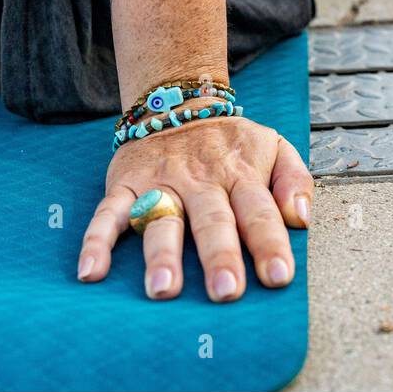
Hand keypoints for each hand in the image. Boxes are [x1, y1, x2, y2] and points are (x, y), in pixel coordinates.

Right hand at [75, 114, 313, 301]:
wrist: (177, 100)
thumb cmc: (230, 142)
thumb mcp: (274, 146)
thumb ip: (295, 179)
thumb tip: (301, 219)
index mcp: (241, 173)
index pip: (259, 211)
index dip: (269, 243)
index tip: (278, 277)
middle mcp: (201, 180)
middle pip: (212, 220)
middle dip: (219, 255)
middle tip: (226, 291)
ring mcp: (161, 181)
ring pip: (161, 218)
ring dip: (161, 253)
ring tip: (164, 288)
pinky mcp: (126, 183)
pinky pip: (108, 212)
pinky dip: (96, 240)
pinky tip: (91, 270)